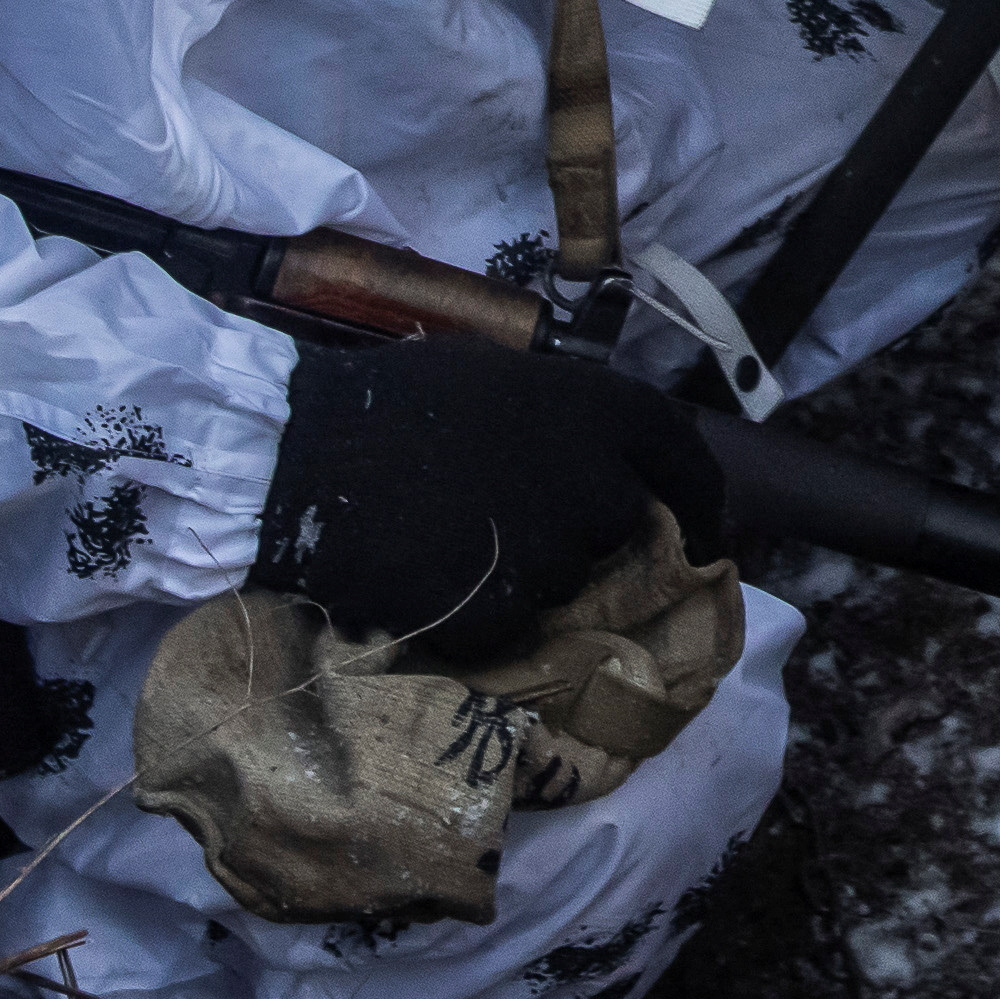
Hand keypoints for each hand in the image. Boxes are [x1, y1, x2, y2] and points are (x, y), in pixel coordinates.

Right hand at [253, 335, 725, 659]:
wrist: (300, 458)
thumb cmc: (390, 400)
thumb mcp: (494, 376)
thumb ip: (562, 412)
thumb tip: (602, 451)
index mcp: (597, 407)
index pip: (687, 458)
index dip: (700, 496)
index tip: (699, 525)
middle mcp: (594, 482)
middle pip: (623, 525)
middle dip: (590, 531)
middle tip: (534, 527)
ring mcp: (552, 554)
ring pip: (567, 579)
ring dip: (531, 571)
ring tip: (459, 541)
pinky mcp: (504, 613)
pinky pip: (512, 622)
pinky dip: (483, 610)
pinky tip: (433, 575)